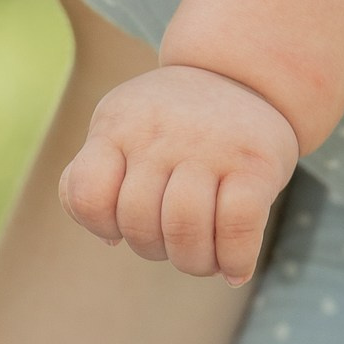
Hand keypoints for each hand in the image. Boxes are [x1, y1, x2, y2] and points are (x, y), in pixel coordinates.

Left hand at [59, 63, 298, 280]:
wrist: (245, 74)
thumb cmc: (173, 122)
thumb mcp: (122, 126)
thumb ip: (100, 174)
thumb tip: (110, 239)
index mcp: (118, 124)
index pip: (87, 195)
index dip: (102, 225)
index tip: (123, 222)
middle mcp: (161, 134)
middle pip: (138, 222)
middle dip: (154, 249)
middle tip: (173, 241)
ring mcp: (210, 146)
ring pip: (183, 230)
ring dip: (193, 262)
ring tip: (204, 257)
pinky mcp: (256, 164)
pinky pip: (237, 228)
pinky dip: (234, 260)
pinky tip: (234, 269)